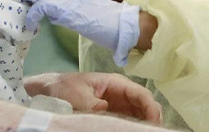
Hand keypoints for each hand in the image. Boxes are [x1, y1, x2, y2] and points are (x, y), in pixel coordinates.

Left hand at [14, 0, 141, 65]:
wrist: (120, 25)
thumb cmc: (107, 23)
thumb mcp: (86, 11)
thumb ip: (69, 9)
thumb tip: (52, 16)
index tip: (23, 1)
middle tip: (13, 6)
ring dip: (23, 2)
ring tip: (17, 14)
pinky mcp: (64, 7)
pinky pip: (39, 7)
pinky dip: (31, 16)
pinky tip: (31, 26)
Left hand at [25, 72, 162, 123]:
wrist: (54, 89)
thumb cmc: (66, 87)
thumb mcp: (77, 94)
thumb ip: (91, 102)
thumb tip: (104, 108)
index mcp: (116, 83)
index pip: (140, 93)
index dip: (150, 106)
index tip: (154, 120)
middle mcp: (121, 92)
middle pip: (145, 103)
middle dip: (152, 116)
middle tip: (154, 131)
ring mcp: (119, 103)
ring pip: (140, 112)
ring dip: (146, 122)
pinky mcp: (114, 112)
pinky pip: (130, 119)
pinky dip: (135, 125)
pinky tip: (136, 131)